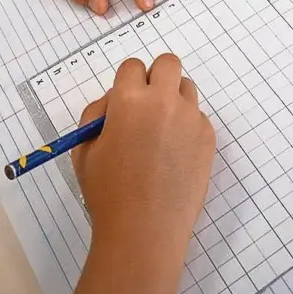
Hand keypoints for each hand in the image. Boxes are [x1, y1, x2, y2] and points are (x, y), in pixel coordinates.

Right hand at [74, 56, 214, 260]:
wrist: (145, 229)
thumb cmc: (108, 193)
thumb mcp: (84, 151)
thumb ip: (97, 116)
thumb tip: (114, 101)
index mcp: (129, 100)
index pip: (132, 67)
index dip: (126, 83)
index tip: (124, 102)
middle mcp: (164, 101)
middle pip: (168, 64)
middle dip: (156, 78)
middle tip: (146, 105)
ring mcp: (191, 118)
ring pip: (186, 89)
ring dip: (173, 100)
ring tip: (161, 133)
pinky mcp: (208, 137)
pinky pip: (197, 118)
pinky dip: (187, 127)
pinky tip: (173, 156)